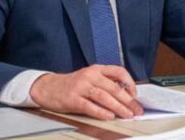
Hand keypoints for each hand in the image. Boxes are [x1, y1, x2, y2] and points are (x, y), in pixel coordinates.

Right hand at [29, 64, 143, 119]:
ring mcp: (81, 86)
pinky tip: (109, 117)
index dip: (130, 83)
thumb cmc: (72, 85)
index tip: (135, 95)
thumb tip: (126, 94)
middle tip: (136, 110)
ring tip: (127, 115)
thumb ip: (105, 83)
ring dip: (118, 107)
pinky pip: (90, 106)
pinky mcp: (73, 98)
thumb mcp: (90, 78)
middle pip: (114, 87)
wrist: (48, 87)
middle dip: (128, 100)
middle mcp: (89, 75)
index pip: (118, 71)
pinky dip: (101, 112)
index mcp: (96, 69)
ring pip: (104, 97)